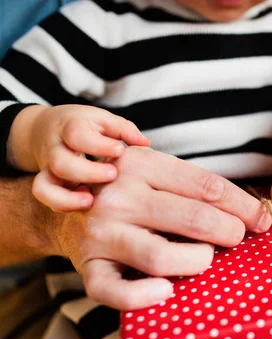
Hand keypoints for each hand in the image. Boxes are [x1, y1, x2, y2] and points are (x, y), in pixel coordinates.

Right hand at [11, 105, 149, 211]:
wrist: (45, 128)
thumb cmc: (84, 125)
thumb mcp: (103, 120)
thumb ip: (124, 129)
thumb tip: (146, 143)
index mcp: (70, 127)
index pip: (77, 134)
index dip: (98, 145)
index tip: (120, 151)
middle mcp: (56, 148)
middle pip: (61, 162)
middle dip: (88, 172)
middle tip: (113, 175)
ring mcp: (48, 167)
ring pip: (45, 184)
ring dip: (69, 196)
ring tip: (91, 200)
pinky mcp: (47, 182)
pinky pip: (45, 196)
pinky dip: (62, 204)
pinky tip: (86, 202)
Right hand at [50, 146, 271, 309]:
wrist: (60, 209)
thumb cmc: (125, 192)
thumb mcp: (154, 172)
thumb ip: (196, 186)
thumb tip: (254, 214)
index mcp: (140, 165)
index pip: (208, 187)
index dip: (244, 206)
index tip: (261, 218)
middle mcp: (118, 196)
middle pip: (194, 220)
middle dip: (230, 232)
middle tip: (236, 238)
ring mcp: (101, 234)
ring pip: (164, 256)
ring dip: (199, 261)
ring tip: (204, 257)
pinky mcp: (88, 268)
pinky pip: (118, 292)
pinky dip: (146, 297)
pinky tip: (168, 290)